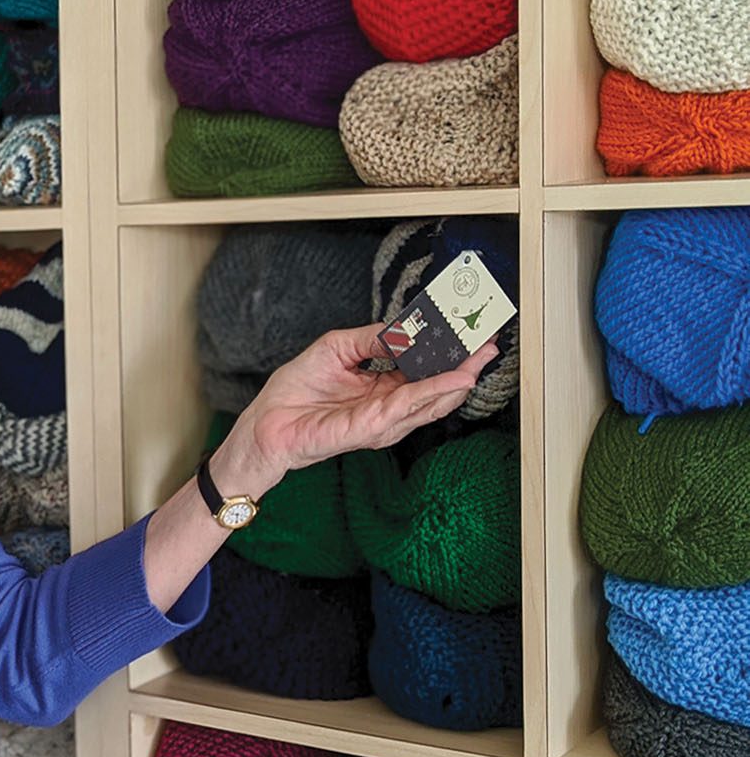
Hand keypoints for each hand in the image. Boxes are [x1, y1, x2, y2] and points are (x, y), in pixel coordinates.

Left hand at [212, 322, 500, 490]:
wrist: (267, 422)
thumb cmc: (296, 389)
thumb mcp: (337, 348)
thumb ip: (372, 338)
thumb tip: (403, 328)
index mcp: (382, 388)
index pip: (424, 370)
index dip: (447, 353)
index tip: (471, 333)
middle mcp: (388, 407)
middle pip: (435, 387)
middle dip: (465, 367)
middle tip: (489, 345)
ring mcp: (382, 421)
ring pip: (429, 400)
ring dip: (456, 379)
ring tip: (479, 359)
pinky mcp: (369, 428)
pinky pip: (405, 406)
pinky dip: (431, 392)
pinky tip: (451, 378)